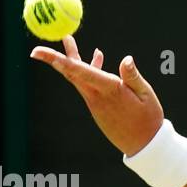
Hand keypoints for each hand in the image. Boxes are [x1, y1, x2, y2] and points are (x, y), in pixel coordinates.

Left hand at [29, 35, 164, 157]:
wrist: (144, 146)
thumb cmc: (148, 120)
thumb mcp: (146, 96)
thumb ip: (133, 76)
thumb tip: (126, 58)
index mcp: (110, 90)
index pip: (79, 71)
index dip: (58, 59)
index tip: (37, 51)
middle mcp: (97, 96)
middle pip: (71, 74)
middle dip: (55, 58)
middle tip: (38, 48)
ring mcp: (95, 103)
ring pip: (79, 78)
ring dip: (73, 59)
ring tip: (69, 41)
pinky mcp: (98, 107)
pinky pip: (89, 85)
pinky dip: (90, 70)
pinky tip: (98, 58)